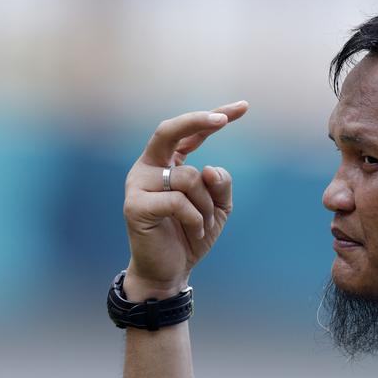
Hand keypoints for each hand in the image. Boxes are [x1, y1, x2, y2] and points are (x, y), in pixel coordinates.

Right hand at [122, 101, 248, 298]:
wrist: (169, 270)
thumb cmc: (192, 235)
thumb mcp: (219, 207)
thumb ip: (221, 185)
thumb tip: (210, 168)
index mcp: (168, 163)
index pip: (190, 133)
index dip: (214, 117)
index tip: (243, 107)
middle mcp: (148, 167)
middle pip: (169, 130)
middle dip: (198, 120)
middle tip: (223, 120)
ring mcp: (137, 184)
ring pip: (188, 177)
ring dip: (207, 204)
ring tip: (202, 224)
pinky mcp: (134, 205)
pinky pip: (178, 201)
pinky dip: (195, 218)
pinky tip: (194, 231)